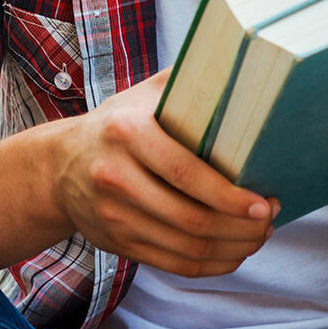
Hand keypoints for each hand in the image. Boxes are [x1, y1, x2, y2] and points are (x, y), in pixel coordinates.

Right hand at [47, 68, 278, 276]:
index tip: (263, 202)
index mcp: (127, 133)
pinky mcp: (117, 243)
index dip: (228, 195)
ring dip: (233, 248)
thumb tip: (242, 64)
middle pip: (191, 218)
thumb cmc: (117, 125)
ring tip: (258, 234)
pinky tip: (233, 252)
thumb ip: (186, 81)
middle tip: (269, 219)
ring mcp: (113, 216)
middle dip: (241, 227)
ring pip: (186, 248)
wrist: (59, 166)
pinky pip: (174, 264)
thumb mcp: (143, 94)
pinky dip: (211, 264)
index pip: (184, 172)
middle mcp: (115, 177)